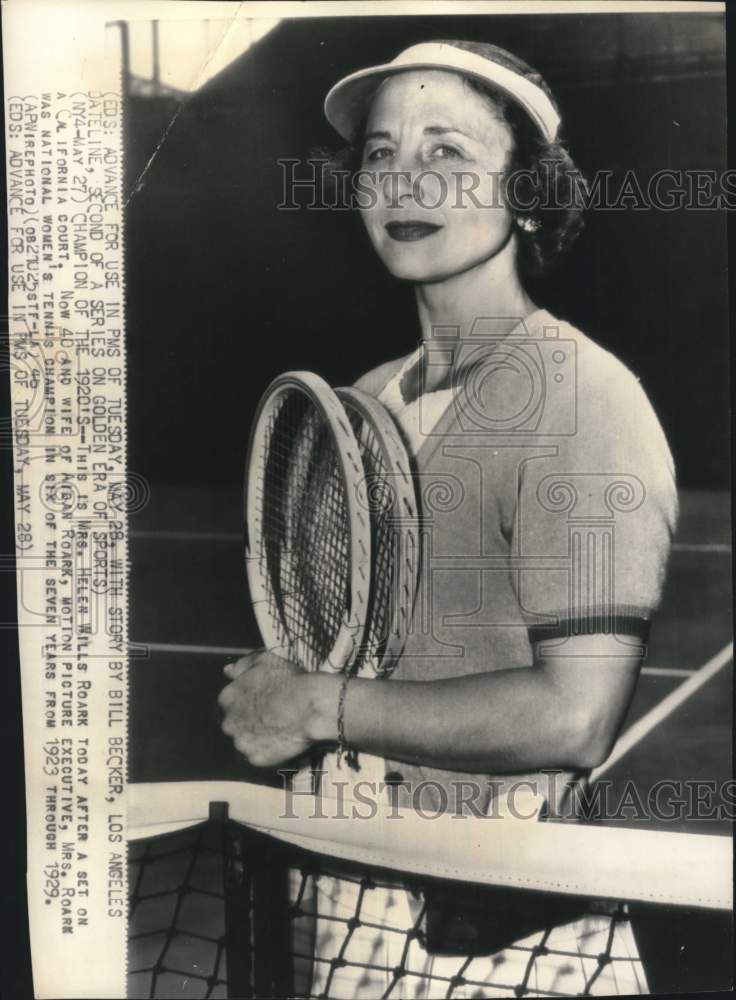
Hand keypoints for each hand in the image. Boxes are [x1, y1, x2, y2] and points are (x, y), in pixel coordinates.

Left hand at [218, 648, 315, 766]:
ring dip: (255, 737)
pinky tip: (280, 740)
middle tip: (268, 716)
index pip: (228, 702)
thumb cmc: (289, 681)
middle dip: (247, 721)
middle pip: (234, 723)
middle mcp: (229, 723)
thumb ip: (243, 665)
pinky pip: (257, 756)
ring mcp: (242, 743)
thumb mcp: (265, 661)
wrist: (311, 707)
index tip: (261, 700)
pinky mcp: (256, 759)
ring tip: (276, 729)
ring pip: (244, 741)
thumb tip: (227, 670)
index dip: (245, 701)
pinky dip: (266, 750)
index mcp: (227, 698)